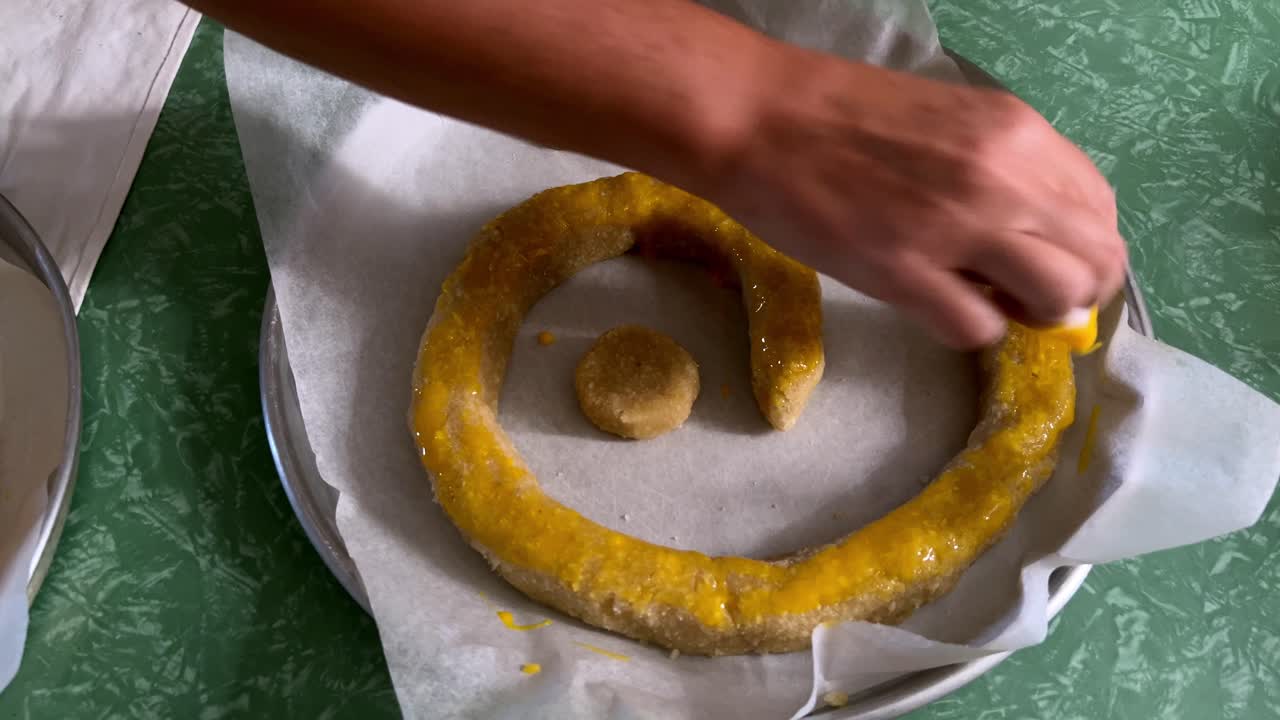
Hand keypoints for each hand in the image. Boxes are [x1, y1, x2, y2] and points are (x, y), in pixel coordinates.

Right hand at [699, 48, 1126, 348]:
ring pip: (1055, 299)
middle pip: (1094, 262)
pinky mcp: (906, 275)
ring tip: (985, 301)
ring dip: (1029, 314)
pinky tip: (933, 303)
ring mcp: (958, 229)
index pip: (1099, 209)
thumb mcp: (948, 121)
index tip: (1044, 260)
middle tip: (1023, 295)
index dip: (1082, 248)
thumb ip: (1002, 168)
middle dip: (1071, 292)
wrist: (757, 118)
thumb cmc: (840, 113)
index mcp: (1017, 133)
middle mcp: (1005, 178)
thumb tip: (1033, 233)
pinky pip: (979, 329)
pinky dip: (967, 327)